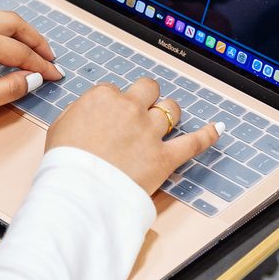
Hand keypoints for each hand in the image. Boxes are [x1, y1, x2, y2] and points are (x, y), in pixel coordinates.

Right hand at [46, 77, 220, 193]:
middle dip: (146, 97)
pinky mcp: (164, 157)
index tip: (110, 117)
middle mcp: (130, 108)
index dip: (113, 104)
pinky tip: (217, 129)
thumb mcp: (61, 125)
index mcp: (103, 97)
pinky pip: (193, 143)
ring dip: (169, 113)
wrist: (80, 190)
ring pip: (171, 109)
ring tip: (166, 120)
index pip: (114, 90)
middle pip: (148, 89)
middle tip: (142, 108)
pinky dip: (207, 136)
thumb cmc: (66, 161)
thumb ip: (79, 110)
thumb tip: (90, 108)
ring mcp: (150, 132)